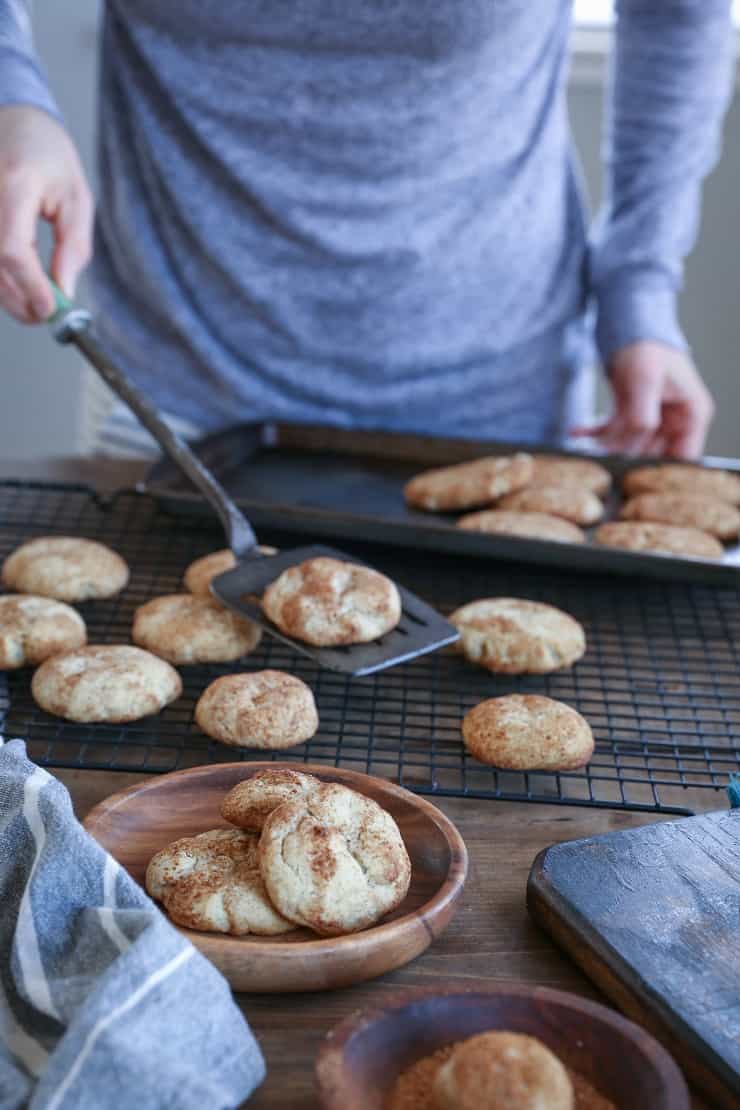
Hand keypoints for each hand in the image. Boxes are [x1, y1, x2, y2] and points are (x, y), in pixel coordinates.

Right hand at [0, 105, 92, 322]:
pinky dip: (1, 278)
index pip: (12, 249)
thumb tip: (65, 290)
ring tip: (39, 301)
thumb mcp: (76, 197)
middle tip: (47, 316)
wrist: (12, 120)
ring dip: (9, 295)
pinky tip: (21, 283)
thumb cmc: (47, 155)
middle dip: (20, 300)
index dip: (30, 286)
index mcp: (14, 184)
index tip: (50, 310)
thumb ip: (73, 246)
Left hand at [570, 341, 714, 458]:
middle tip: (601, 460)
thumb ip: (642, 415)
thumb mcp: (645, 380)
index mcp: (692, 413)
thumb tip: (636, 441)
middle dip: (626, 456)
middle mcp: (676, 420)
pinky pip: (613, 431)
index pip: (684, 456)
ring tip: (584, 444)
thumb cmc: (646, 346)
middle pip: (652, 453)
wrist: (629, 323)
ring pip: (629, 445)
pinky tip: (576, 432)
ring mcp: (654, 418)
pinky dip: (595, 432)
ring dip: (606, 446)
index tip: (635, 472)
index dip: (661, 468)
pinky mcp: (632, 414)